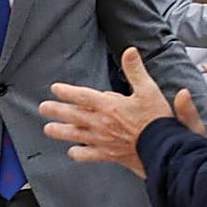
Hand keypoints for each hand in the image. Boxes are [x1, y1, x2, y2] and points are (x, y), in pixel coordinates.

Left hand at [40, 48, 175, 176]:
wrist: (164, 149)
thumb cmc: (157, 120)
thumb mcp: (148, 90)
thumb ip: (136, 70)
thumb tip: (129, 51)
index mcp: (109, 106)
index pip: (83, 96)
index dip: (67, 91)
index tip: (55, 89)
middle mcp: (102, 123)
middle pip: (73, 115)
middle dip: (57, 110)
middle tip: (43, 108)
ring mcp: (103, 140)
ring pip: (76, 135)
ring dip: (61, 131)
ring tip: (48, 129)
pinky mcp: (109, 155)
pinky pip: (89, 155)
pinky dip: (79, 153)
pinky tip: (72, 152)